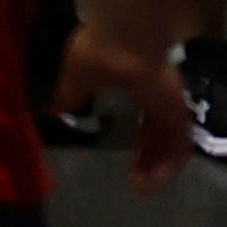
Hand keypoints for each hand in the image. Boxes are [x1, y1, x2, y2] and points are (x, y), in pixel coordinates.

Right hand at [58, 22, 183, 184]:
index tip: (126, 156)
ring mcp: (170, 106)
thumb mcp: (75, 77)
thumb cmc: (97, 52)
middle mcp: (160, 98)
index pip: (145, 117)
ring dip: (154, 166)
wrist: (122, 42)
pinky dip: (163, 168)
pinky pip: (176, 151)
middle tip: (132, 177)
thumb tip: (48, 111)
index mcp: (139, 85)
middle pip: (157, 134)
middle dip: (145, 156)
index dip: (138, 137)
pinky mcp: (178, 116)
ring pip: (167, 145)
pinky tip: (144, 180)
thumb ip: (66, 96)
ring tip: (135, 184)